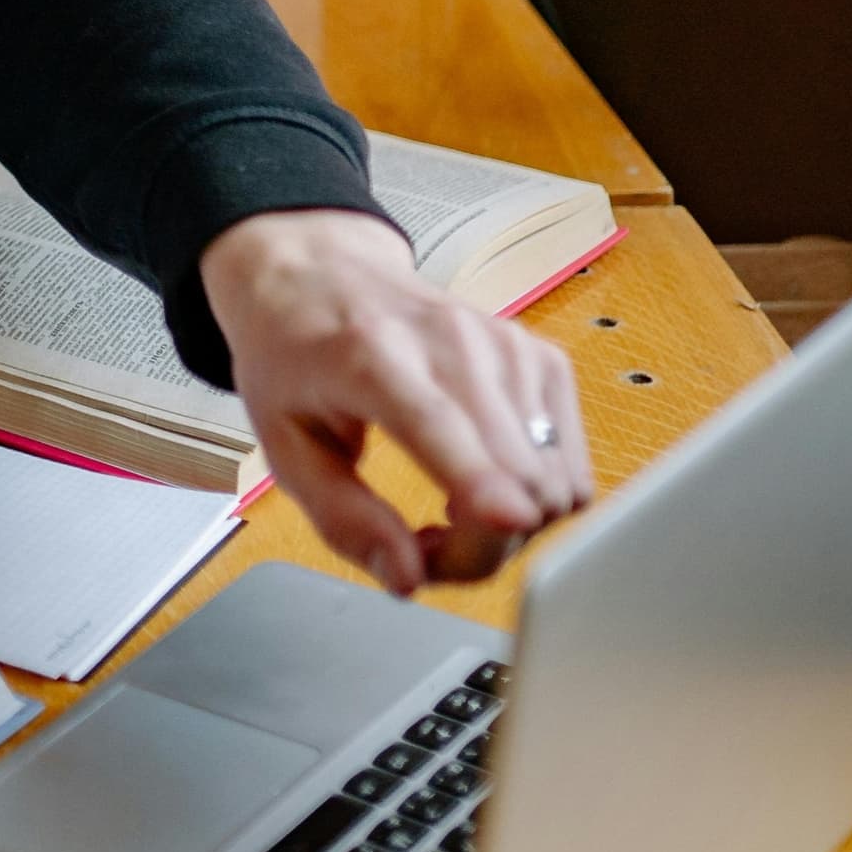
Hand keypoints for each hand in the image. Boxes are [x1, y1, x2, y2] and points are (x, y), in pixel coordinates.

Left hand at [202, 210, 595, 592]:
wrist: (321, 273)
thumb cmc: (294, 353)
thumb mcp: (283, 442)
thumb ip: (342, 516)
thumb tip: (406, 578)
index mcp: (372, 357)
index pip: (442, 424)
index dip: (483, 483)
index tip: (510, 523)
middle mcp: (453, 343)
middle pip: (516, 476)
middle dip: (483, 546)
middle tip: (426, 543)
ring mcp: (508, 347)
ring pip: (555, 481)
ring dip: (511, 525)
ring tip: (448, 505)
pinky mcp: (542, 357)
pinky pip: (569, 463)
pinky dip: (534, 492)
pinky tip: (482, 478)